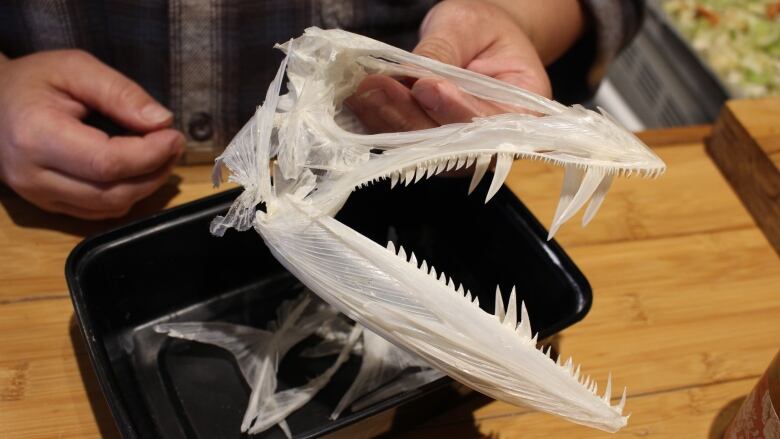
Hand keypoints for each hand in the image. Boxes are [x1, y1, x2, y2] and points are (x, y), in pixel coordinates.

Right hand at [0, 50, 183, 218]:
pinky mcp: (47, 205)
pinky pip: (99, 212)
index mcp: (36, 136)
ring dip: (146, 186)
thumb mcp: (75, 68)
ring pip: (109, 207)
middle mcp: (33, 175)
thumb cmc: (33, 81)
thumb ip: (120, 93)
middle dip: (154, 172)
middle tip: (174, 145)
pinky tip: (138, 170)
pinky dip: (127, 194)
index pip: (106, 163)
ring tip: (161, 155)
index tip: (174, 136)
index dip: (150, 154)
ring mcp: (38, 196)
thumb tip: (162, 121)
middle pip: (112, 193)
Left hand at [346, 0, 553, 132]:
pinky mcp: (429, 147)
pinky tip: (359, 102)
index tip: (426, 87)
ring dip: (387, 121)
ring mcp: (457, 150)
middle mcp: (492, 142)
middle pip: (449, 142)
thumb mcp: (468, 27)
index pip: (489, 121)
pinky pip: (403, 142)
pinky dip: (379, 123)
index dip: (455, 108)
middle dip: (409, 116)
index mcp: (523, 113)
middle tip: (376, 88)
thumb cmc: (485, 31)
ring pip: (421, 147)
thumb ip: (444, 52)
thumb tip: (415, 76)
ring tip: (362, 92)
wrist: (480, 41)